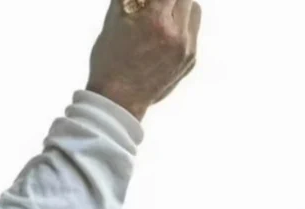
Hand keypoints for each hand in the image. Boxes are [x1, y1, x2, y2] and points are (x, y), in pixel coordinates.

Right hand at [87, 0, 201, 121]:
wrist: (118, 102)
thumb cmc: (110, 62)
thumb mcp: (115, 19)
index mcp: (157, 20)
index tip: (151, 2)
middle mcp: (178, 34)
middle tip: (158, 5)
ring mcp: (187, 50)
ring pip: (194, 11)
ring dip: (181, 8)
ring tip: (164, 15)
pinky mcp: (190, 61)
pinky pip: (193, 33)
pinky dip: (181, 28)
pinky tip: (165, 35)